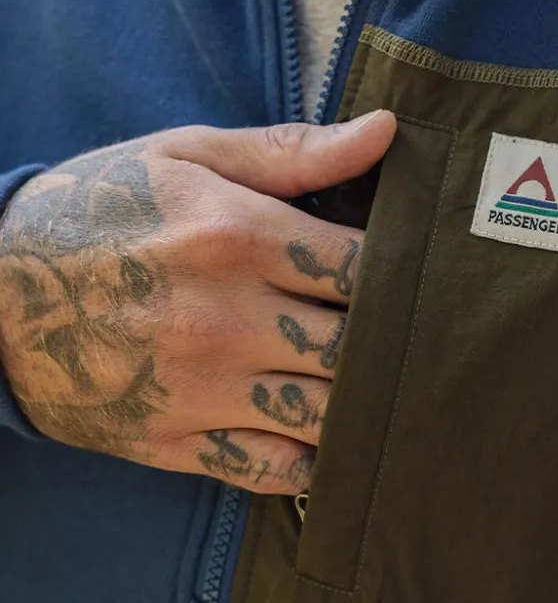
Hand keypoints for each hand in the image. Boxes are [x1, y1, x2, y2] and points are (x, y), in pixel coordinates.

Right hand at [0, 113, 395, 493]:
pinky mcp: (174, 441)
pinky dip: (308, 460)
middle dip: (393, 343)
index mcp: (235, 237)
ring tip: (378, 385)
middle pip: (356, 349)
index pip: (365, 269)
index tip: (413, 273)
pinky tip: (321, 434)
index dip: (405, 274)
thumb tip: (385, 131)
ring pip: (326, 417)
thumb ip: (292, 151)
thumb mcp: (186, 157)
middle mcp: (224, 320)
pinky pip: (270, 470)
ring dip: (362, 405)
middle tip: (410, 334)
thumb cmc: (99, 211)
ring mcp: (200, 389)